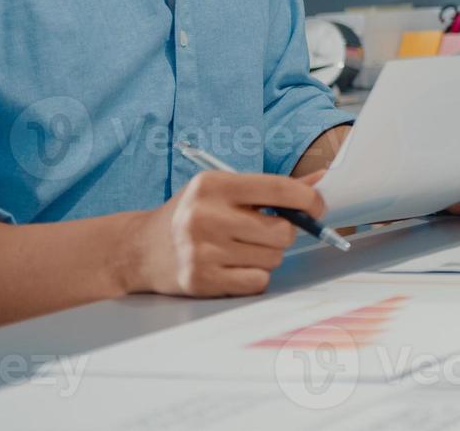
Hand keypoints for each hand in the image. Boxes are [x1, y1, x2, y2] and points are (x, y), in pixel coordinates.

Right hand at [121, 169, 326, 297]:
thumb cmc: (192, 214)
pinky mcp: (200, 281)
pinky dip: (254, 276)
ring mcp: (200, 251)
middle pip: (282, 231)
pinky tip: (233, 267)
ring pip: (272, 258)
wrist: (138, 250)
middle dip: (283, 232)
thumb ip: (273, 187)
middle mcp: (205, 216)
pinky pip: (257, 281)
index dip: (309, 199)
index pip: (281, 189)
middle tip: (264, 231)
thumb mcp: (224, 189)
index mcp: (213, 185)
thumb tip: (322, 179)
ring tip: (241, 248)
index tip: (316, 206)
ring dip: (267, 255)